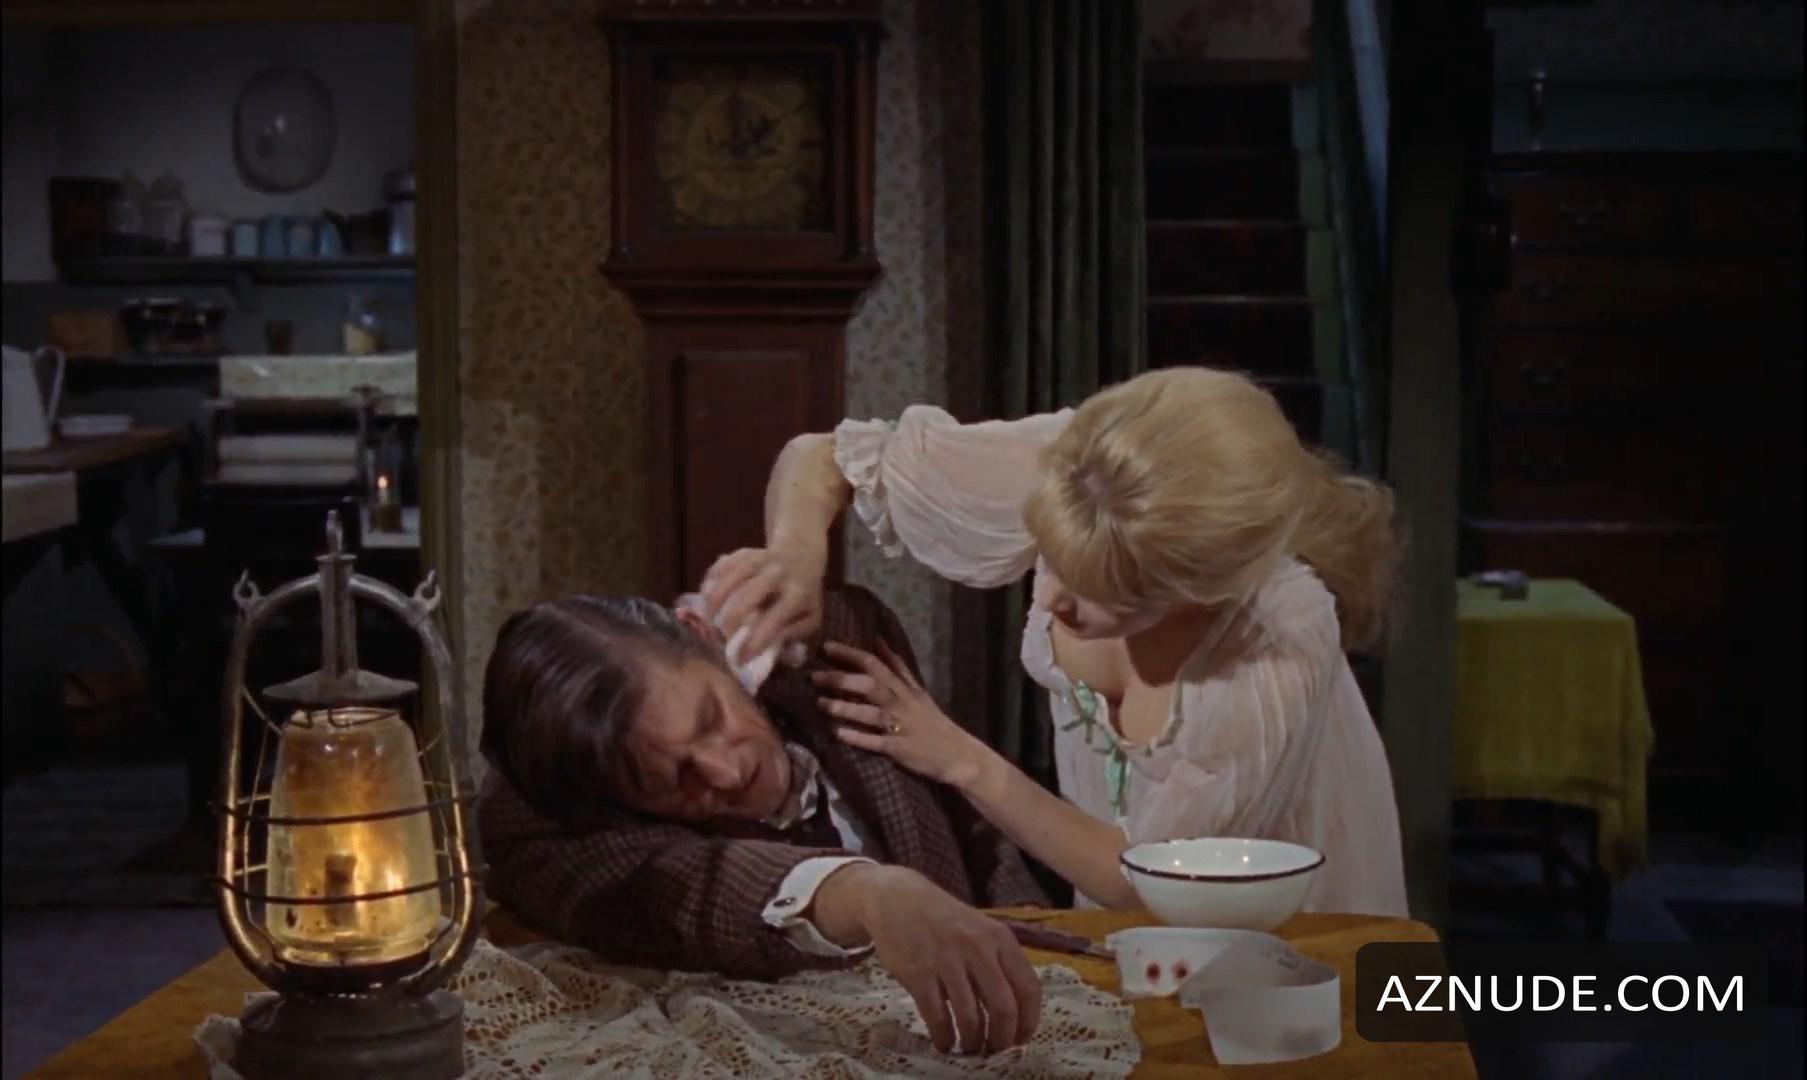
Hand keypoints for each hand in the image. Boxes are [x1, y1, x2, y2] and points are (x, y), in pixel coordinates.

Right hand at [699, 544, 826, 662]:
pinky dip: (712, 580)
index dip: (755, 643)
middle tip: (723, 637)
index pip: (774, 621)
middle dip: (732, 619)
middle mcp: (779, 574)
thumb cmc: (804, 594)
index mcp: (798, 594)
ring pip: (734, 574)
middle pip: (750, 594)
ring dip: (717, 598)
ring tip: (709, 618)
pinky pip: (724, 564)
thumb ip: (793, 632)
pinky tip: (706, 596)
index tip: (740, 660)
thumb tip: (769, 647)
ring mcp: (761, 559)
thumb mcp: (810, 616)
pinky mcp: (746, 552)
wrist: (802, 554)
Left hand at [814, 640, 987, 790]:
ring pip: (872, 713)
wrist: (957, 753)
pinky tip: (839, 733)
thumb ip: (896, 666)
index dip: (850, 654)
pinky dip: (859, 737)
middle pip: (871, 685)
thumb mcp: (916, 689)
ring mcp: (901, 726)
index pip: (875, 664)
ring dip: (846, 708)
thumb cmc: (931, 721)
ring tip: (822, 704)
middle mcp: (901, 703)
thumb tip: (878, 640)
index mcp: (903, 688)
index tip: (826, 647)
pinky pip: (878, 742)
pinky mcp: (901, 749)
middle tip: (814, 677)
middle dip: (842, 679)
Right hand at [817, 864, 1041, 1054]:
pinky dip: (944, 1037)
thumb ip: (999, 962)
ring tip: (969, 1048)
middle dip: (1002, 1039)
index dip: (1029, 1021)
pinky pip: (938, 1017)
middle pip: (1003, 1007)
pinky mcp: (918, 973)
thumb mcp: (980, 929)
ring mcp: (947, 960)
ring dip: (972, 1041)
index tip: (1022, 1039)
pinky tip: (944, 1043)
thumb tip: (1015, 1012)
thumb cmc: (944, 919)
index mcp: (1000, 938)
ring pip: (971, 1017)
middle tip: (995, 1051)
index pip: (1029, 987)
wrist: (896, 898)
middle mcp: (977, 948)